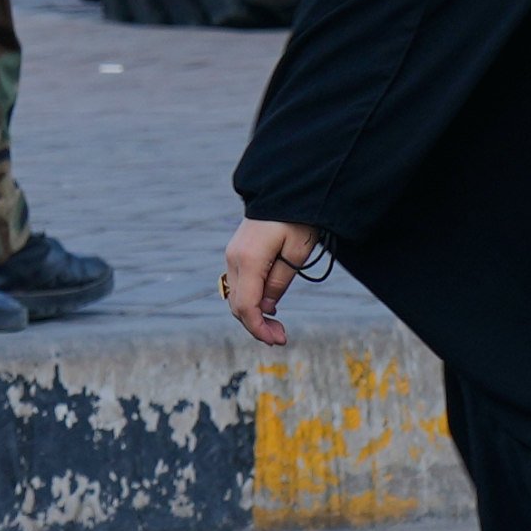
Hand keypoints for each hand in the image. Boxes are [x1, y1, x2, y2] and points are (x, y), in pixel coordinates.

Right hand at [220, 217, 321, 348]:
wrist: (286, 190)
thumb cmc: (298, 218)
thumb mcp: (297, 253)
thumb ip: (279, 283)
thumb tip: (265, 309)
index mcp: (249, 259)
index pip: (246, 306)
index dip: (259, 328)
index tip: (278, 340)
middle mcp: (234, 258)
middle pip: (238, 305)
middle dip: (257, 325)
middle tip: (281, 337)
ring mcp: (232, 255)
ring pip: (236, 296)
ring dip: (253, 314)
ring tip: (276, 327)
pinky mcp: (237, 253)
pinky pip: (239, 285)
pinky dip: (250, 300)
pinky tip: (268, 307)